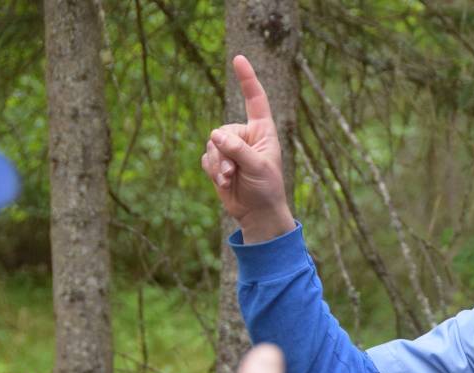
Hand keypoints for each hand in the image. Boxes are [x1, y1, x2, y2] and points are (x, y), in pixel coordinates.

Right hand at [200, 55, 293, 242]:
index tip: (238, 58)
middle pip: (222, 131)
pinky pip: (206, 159)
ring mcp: (230, 149)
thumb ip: (238, 150)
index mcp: (262, 131)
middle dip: (224, 153)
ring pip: (211, 145)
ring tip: (231, 180)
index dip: (247, 79)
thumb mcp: (258, 167)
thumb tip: (215, 135)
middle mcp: (245, 136)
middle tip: (235, 173)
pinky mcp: (218, 162)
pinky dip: (213, 172)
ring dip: (219, 166)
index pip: (255, 100)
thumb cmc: (267, 189)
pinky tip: (225, 184)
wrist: (257, 213)